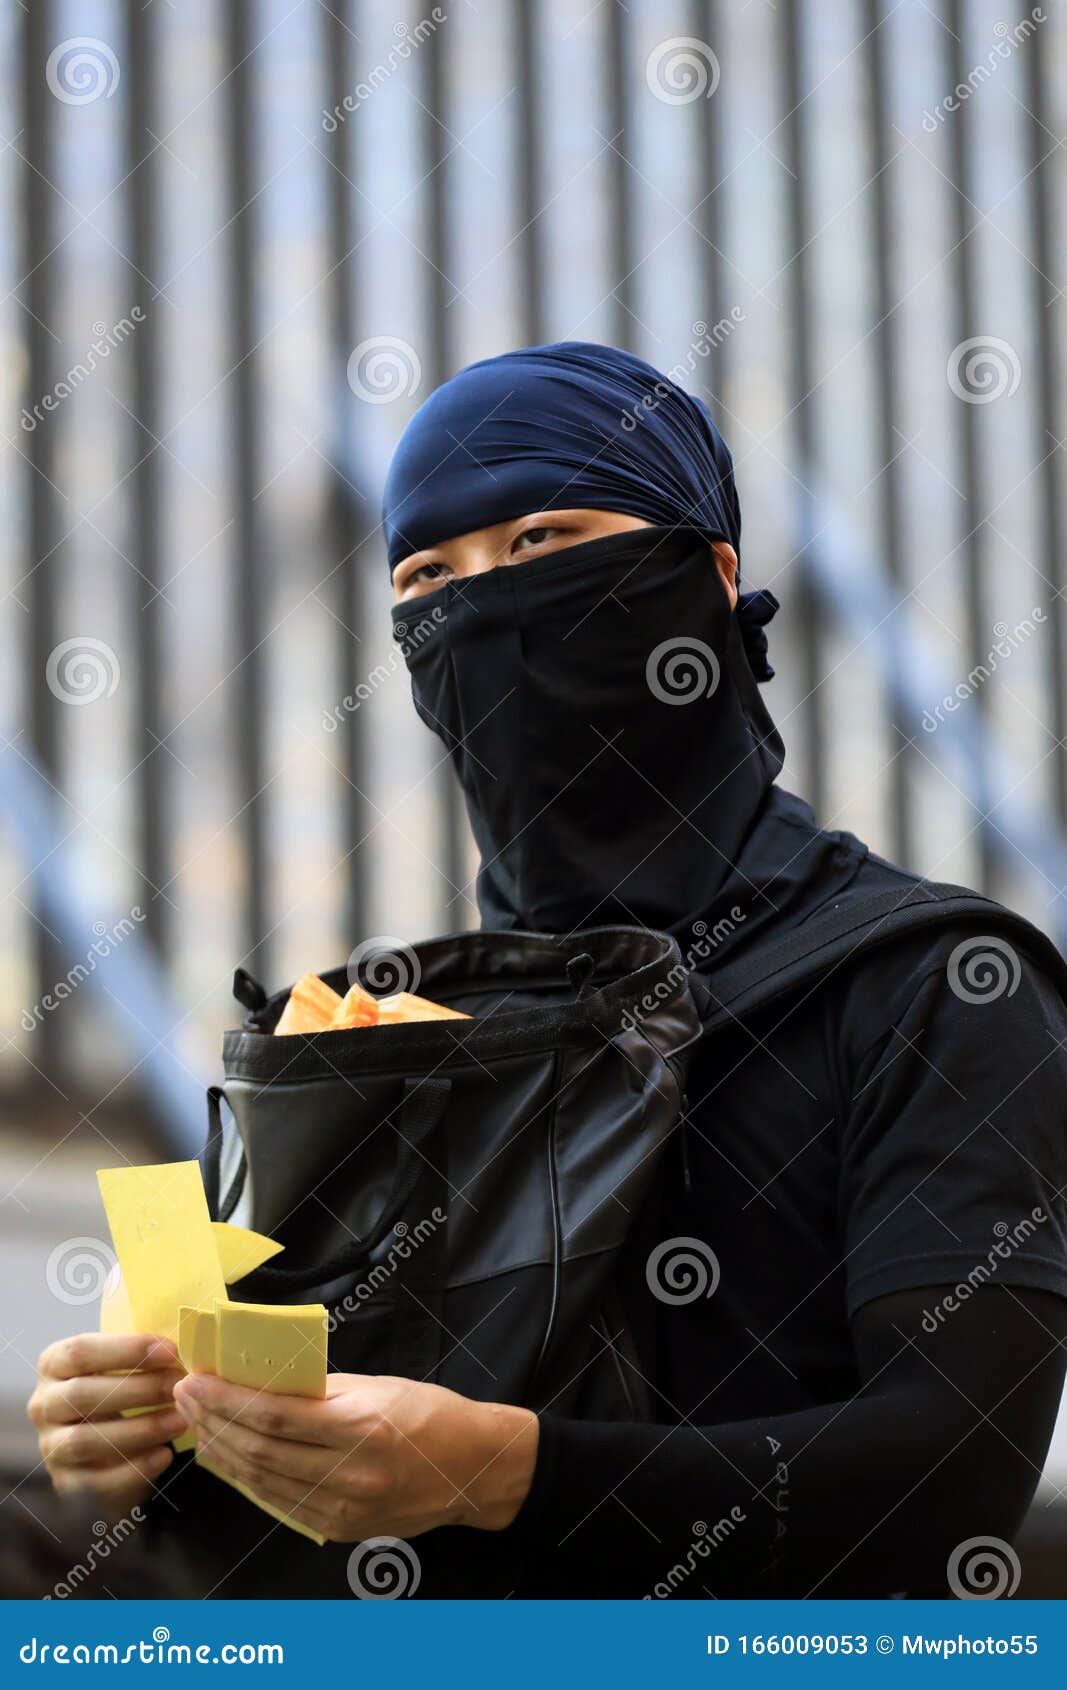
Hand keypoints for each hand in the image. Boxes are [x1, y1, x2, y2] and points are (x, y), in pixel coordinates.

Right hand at [28, 1332, 185, 1514]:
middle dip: (138, 1389)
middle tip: (179, 1386)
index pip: (79, 1351)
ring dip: (139, 1430)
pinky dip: (134, 1468)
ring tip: (179, 1421)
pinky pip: (96, 1481)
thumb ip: (142, 1356)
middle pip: (81, 1395)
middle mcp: (43, 1405)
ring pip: (84, 1440)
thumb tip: (179, 1349)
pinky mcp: (65, 1482)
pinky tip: (164, 1455)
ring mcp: (50, 1446)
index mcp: (53, 1366)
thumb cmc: (119, 1391)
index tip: (170, 1350)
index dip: (126, 1349)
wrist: (108, 1446)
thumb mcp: (121, 1367)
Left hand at [173, 1371, 538, 1543]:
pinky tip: (230, 1458)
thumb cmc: (430, 1414)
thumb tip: (263, 1381)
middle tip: (186, 1396)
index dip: (227, 1400)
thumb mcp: (377, 1386)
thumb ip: (320, 1390)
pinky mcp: (340, 1529)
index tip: (197, 1379)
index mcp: (360, 1427)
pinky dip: (248, 1480)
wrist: (473, 1469)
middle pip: (260, 1451)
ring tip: (198, 1424)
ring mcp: (343, 1509)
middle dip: (214, 1422)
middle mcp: (350, 1474)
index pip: (274, 1416)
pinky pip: (281, 1503)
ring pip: (263, 1482)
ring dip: (223, 1452)